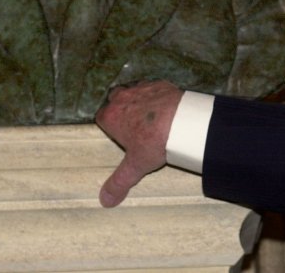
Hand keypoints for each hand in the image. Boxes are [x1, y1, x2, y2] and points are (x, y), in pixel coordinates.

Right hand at [95, 80, 183, 206]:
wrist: (182, 121)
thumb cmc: (155, 141)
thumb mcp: (135, 166)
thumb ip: (118, 183)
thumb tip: (105, 201)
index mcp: (111, 116)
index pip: (102, 118)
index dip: (111, 127)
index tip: (121, 136)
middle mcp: (122, 98)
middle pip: (115, 101)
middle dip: (122, 111)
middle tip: (135, 126)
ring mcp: (140, 88)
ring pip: (133, 92)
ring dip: (138, 101)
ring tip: (150, 117)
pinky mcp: (159, 83)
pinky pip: (153, 88)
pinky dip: (156, 96)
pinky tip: (165, 108)